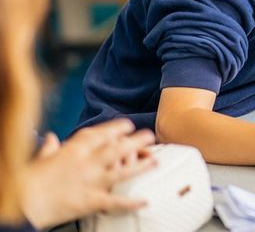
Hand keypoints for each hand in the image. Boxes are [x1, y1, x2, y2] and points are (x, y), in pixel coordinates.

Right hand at [21, 119, 156, 228]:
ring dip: (140, 166)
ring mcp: (90, 181)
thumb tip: (51, 137)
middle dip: (135, 142)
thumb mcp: (40, 159)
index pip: (100, 135)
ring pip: (122, 171)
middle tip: (150, 137)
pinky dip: (132, 201)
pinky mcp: (91, 200)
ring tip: (155, 160)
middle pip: (116, 149)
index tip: (128, 125)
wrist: (25, 203)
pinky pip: (116, 201)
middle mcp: (86, 162)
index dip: (116, 128)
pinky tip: (145, 200)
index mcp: (73, 151)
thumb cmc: (28, 182)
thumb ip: (50, 148)